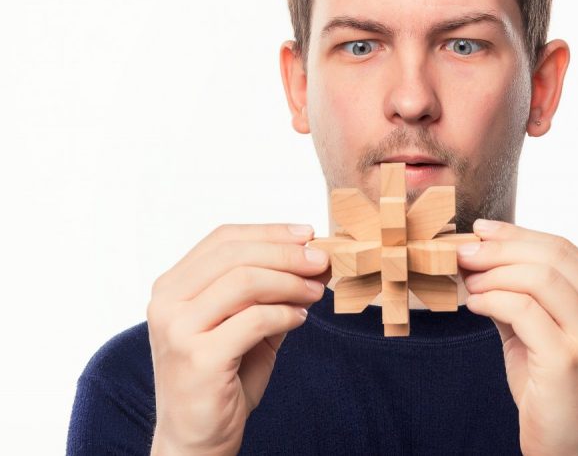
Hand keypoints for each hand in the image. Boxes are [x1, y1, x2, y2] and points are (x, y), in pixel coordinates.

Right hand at [146, 224, 330, 455]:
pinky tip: (300, 320)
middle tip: (321, 262)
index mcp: (173, 286)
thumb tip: (314, 259)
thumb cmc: (224, 377)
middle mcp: (167, 302)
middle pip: (235, 254)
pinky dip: (285, 315)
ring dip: (290, 282)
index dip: (269, 231)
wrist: (197, 439)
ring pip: (244, 281)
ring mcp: (177, 330)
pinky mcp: (197, 358)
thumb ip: (272, 291)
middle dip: (286, 253)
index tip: (308, 234)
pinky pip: (254, 320)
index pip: (223, 239)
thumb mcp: (249, 323)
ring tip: (315, 293)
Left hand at [457, 220, 577, 455]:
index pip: (561, 247)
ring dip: (493, 273)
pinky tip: (473, 304)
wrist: (568, 444)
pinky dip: (491, 298)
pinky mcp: (569, 358)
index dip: (516, 234)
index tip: (480, 230)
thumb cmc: (551, 382)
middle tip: (463, 252)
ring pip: (538, 277)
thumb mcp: (539, 325)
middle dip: (499, 248)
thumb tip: (479, 250)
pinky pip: (522, 309)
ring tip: (468, 282)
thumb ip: (519, 288)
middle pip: (550, 255)